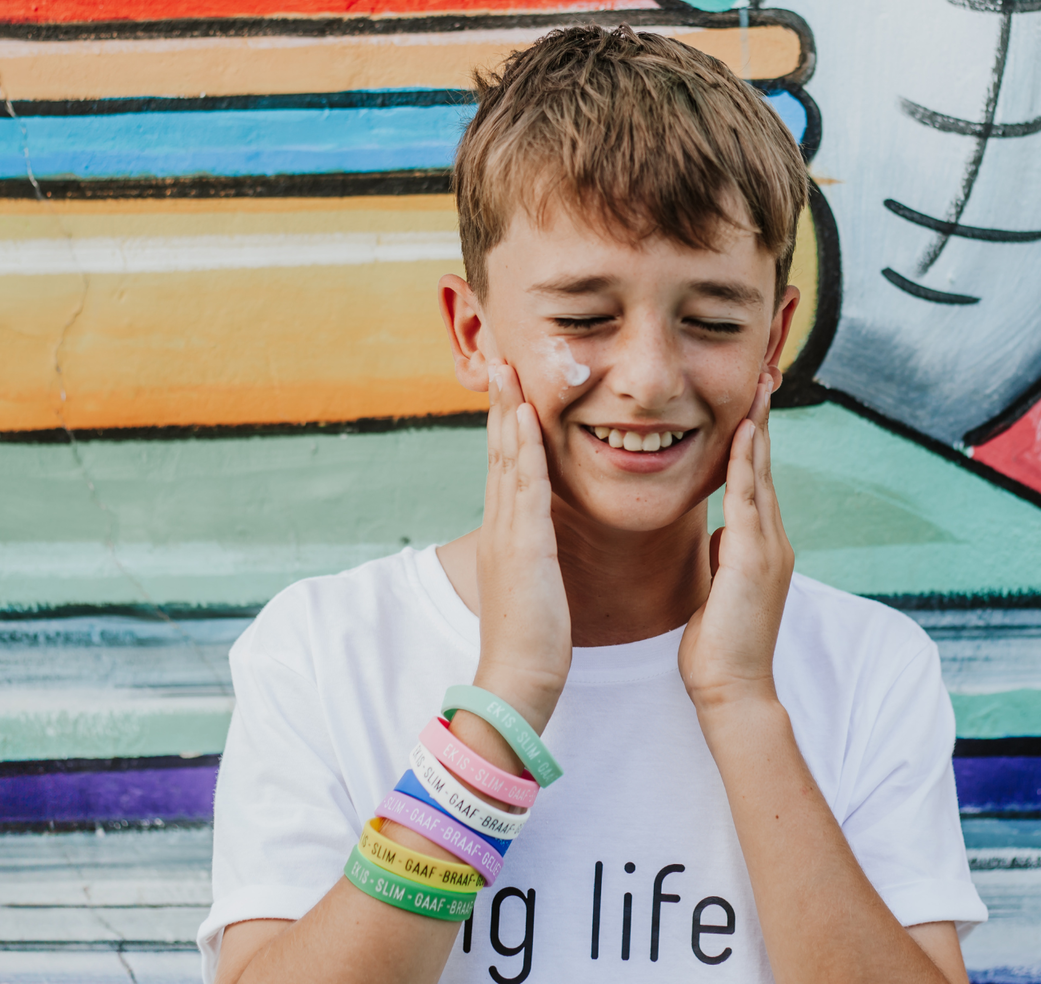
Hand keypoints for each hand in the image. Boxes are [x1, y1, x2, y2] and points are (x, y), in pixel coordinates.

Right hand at [473, 362, 571, 731]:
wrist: (516, 683)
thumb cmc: (532, 646)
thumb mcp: (535, 589)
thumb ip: (536, 561)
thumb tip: (543, 546)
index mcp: (506, 535)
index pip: (504, 467)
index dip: (505, 424)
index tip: (510, 386)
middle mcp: (500, 526)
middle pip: (496, 451)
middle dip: (500, 403)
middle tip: (501, 357)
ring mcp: (508, 533)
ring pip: (506, 458)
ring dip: (507, 409)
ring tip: (509, 367)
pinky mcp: (523, 546)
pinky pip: (524, 485)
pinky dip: (523, 446)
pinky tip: (526, 415)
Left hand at [679, 370, 793, 712]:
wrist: (733, 690)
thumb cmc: (719, 647)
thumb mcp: (719, 589)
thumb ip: (724, 557)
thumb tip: (720, 535)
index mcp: (760, 546)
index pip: (754, 479)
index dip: (752, 437)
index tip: (750, 399)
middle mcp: (772, 540)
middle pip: (764, 465)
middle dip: (763, 418)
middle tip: (764, 372)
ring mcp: (769, 548)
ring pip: (760, 474)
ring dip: (758, 427)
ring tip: (759, 385)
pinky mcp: (755, 559)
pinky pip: (749, 499)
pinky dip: (745, 463)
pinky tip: (743, 432)